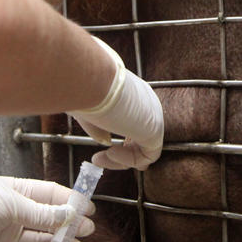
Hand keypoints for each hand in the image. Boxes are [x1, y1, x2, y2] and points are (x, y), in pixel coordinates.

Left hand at [0, 176, 94, 241]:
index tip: (89, 207)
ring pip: (40, 240)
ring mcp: (7, 235)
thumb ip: (40, 213)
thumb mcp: (9, 203)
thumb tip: (68, 215)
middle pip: (49, 219)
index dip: (71, 201)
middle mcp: (14, 212)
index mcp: (17, 191)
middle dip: (69, 224)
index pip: (51, 195)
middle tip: (87, 229)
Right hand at [70, 37, 163, 169]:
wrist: (93, 81)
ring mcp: (153, 116)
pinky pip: (147, 156)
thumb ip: (99, 125)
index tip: (104, 147)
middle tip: (96, 159)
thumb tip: (106, 141)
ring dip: (121, 160)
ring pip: (144, 148)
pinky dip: (128, 160)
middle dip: (122, 153)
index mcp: (133, 93)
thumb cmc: (85, 89)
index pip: (135, 118)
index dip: (121, 136)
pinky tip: (110, 152)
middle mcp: (146, 103)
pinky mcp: (155, 130)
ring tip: (97, 159)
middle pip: (141, 136)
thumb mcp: (88, 108)